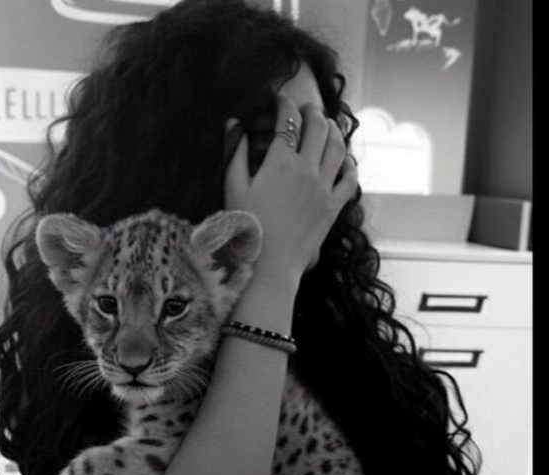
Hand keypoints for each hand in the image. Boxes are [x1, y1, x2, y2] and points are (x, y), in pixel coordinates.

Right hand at [224, 95, 357, 285]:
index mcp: (280, 162)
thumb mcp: (233, 188)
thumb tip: (234, 123)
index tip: (280, 100)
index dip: (284, 103)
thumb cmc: (245, 229)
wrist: (269, 266)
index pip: (288, 119)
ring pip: (338, 146)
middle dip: (312, 112)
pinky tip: (344, 160)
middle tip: (306, 110)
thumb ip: (235, 152)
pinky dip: (349, 164)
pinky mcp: (334, 207)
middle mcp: (307, 169)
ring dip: (333, 130)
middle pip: (318, 126)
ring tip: (327, 126)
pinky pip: (350, 178)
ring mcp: (324, 188)